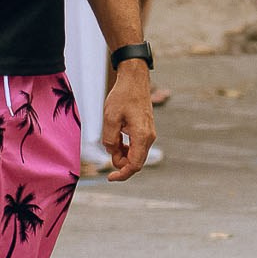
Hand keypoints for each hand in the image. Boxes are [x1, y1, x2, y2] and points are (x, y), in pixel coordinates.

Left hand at [100, 60, 155, 181]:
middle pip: (136, 162)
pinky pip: (137, 147)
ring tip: (111, 142)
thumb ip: (110, 139)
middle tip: (107, 153)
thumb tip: (112, 152)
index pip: (134, 165)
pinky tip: (117, 140)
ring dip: (123, 156)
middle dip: (121, 164)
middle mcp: (149, 137)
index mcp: (141, 136)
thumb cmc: (122, 96)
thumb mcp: (110, 118)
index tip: (109, 177)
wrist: (134, 80)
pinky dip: (126, 149)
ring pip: (136, 155)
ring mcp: (149, 134)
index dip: (122, 174)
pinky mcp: (146, 130)